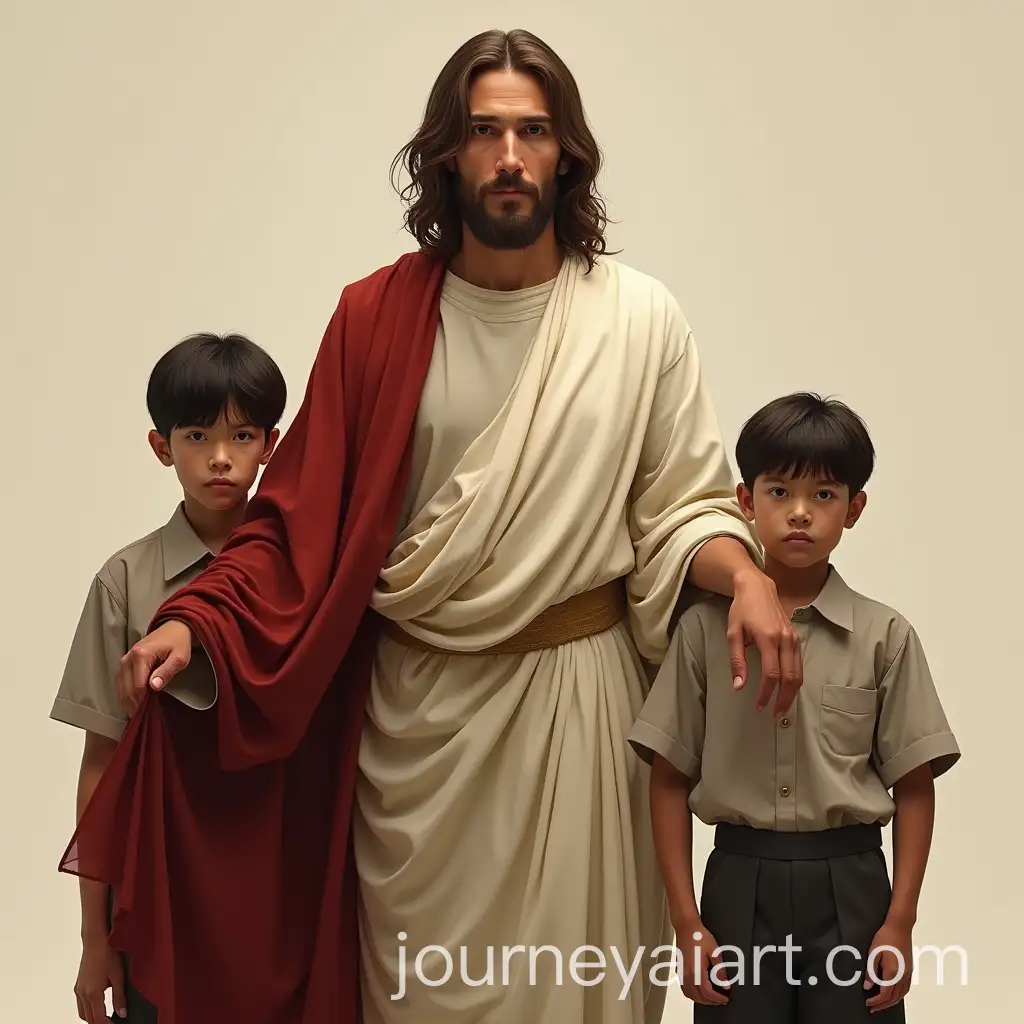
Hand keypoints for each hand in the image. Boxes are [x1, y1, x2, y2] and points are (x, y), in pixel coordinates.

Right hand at [75, 934, 125, 1020]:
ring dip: (93, 1017)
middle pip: (89, 1018)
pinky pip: (80, 1004)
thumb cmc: (108, 954)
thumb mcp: (118, 976)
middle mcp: (82, 994)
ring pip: (82, 1013)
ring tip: (106, 1017)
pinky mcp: (78, 985)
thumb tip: (122, 1013)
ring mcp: (78, 990)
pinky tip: (98, 1005)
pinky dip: (88, 1009)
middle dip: (99, 1022)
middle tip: (112, 1021)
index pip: (98, 1018)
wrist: (96, 941)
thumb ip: (120, 997)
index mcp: (93, 993)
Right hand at [117, 619, 191, 714]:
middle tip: (143, 717)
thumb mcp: (180, 658)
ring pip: (121, 687)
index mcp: (141, 656)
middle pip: (126, 689)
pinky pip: (121, 682)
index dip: (142, 702)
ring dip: (128, 701)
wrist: (175, 627)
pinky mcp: (124, 662)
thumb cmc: (180, 643)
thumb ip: (166, 671)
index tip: (148, 713)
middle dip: (133, 705)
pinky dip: (126, 694)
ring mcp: (124, 660)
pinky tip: (133, 703)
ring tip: (138, 713)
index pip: (137, 686)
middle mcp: (128, 658)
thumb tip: (153, 687)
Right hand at [675, 918, 729, 1005]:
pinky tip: (698, 990)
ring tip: (711, 997)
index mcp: (696, 971)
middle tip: (720, 1000)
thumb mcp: (714, 951)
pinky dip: (692, 994)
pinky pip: (684, 988)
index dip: (717, 999)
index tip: (725, 998)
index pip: (707, 993)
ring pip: (690, 994)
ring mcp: (682, 972)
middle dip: (710, 1002)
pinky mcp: (679, 969)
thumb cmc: (698, 935)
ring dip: (700, 999)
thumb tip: (724, 984)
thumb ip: (720, 970)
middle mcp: (687, 974)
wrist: (686, 926)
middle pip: (698, 997)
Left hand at [727, 569, 801, 714]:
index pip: (771, 674)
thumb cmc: (742, 609)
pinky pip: (800, 663)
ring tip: (782, 707)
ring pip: (799, 672)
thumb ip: (737, 661)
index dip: (766, 693)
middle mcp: (785, 639)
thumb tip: (739, 686)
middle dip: (783, 699)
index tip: (759, 706)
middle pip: (790, 677)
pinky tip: (788, 689)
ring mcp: (794, 638)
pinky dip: (796, 679)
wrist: (757, 587)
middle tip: (774, 714)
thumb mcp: (733, 633)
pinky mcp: (796, 637)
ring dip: (792, 692)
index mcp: (768, 638)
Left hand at [864, 919, 912, 1011]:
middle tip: (873, 1008)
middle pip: (894, 997)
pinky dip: (899, 995)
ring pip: (901, 994)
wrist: (899, 927)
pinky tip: (893, 994)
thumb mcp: (873, 953)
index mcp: (893, 972)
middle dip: (883, 1005)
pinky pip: (905, 988)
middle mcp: (902, 975)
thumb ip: (871, 971)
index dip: (876, 1001)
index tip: (868, 1002)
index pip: (885, 994)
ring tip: (882, 1004)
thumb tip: (868, 985)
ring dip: (892, 1002)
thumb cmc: (886, 937)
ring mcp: (908, 973)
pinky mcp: (909, 969)